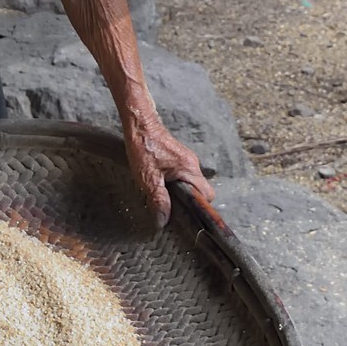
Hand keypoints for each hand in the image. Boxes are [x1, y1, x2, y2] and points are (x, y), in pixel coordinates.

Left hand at [124, 112, 215, 227]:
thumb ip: (158, 200)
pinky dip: (176, 185)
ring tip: (165, 200)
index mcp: (190, 169)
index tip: (187, 217)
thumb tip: (163, 221)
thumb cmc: (144, 147)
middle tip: (174, 210)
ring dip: (181, 194)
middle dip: (190, 203)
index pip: (207, 195)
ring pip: (191, 183)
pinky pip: (184, 176)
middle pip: (201, 191)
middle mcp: (192, 164)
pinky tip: (161, 187)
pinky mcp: (178, 158)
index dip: (199, 209)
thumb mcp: (149, 178)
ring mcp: (186, 160)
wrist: (139, 124)